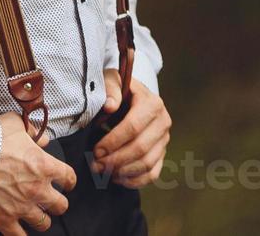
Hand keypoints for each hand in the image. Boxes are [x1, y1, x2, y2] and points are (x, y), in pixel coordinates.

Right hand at [0, 112, 76, 234]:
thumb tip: (41, 138)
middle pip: (61, 205)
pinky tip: (20, 232)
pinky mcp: (4, 219)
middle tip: (51, 200)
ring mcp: (21, 207)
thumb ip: (31, 130)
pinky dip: (21, 235)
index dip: (68, 181)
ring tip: (36, 215)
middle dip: (57, 203)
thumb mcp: (14, 123)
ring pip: (44, 223)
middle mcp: (37, 189)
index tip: (66, 182)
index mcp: (43, 166)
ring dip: (41, 219)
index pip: (69, 178)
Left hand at [91, 73, 171, 187]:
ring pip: (147, 164)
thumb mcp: (111, 80)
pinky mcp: (162, 154)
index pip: (134, 126)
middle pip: (141, 148)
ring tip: (101, 171)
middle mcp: (163, 122)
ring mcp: (164, 140)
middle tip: (95, 164)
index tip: (96, 150)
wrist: (130, 97)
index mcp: (152, 103)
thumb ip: (110, 89)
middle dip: (115, 160)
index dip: (114, 141)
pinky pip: (152, 174)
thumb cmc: (117, 89)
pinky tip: (115, 178)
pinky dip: (133, 180)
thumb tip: (110, 106)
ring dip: (122, 171)